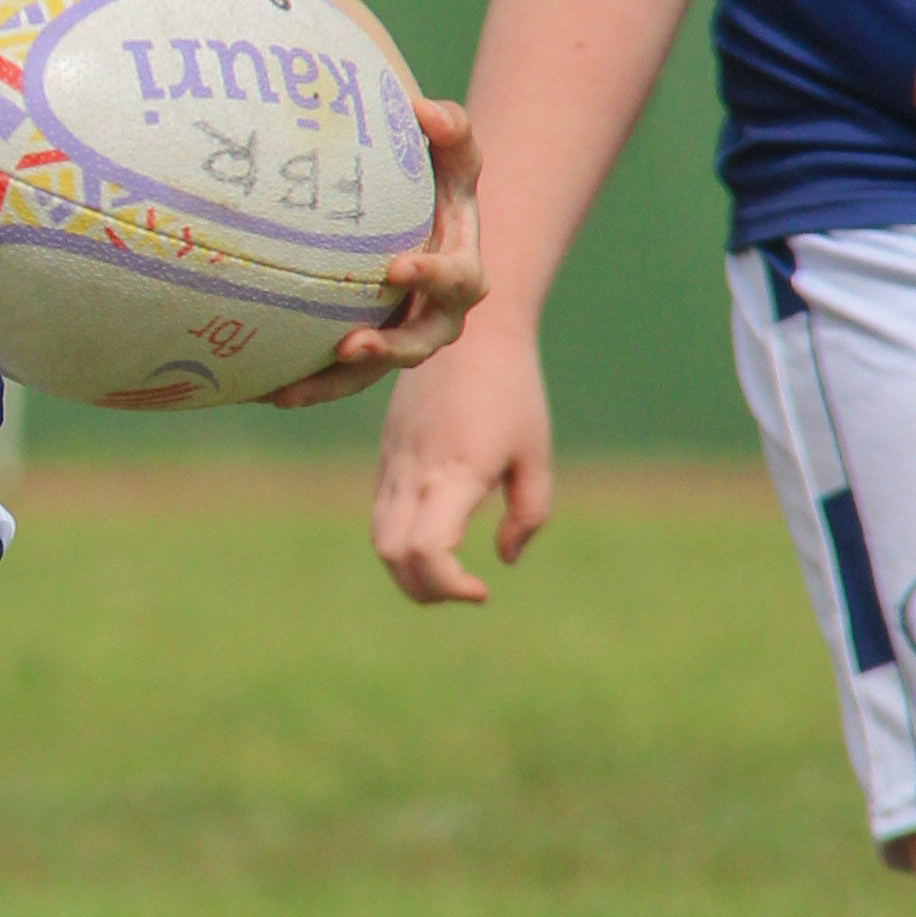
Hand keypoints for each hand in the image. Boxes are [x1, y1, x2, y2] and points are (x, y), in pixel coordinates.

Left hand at [266, 95, 482, 409]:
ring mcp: (399, 339)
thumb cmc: (435, 179)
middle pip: (419, 345)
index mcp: (461, 272)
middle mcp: (435, 316)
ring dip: (331, 384)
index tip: (395, 266)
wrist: (415, 220)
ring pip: (369, 373)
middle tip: (349, 345)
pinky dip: (302, 384)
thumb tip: (424, 110)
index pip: (455, 279)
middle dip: (388, 349)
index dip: (430, 276)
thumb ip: (450, 128)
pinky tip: (259, 390)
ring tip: (288, 394)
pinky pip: (334, 378)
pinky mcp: (364, 355)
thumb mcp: (451, 154)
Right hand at [371, 300, 552, 605]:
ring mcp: (394, 460)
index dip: (448, 586)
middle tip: (468, 589)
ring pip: (379, 537)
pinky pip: (382, 512)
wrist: (472, 326)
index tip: (482, 590)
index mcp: (455, 470)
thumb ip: (529, 512)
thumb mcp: (536, 453)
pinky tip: (438, 535)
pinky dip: (402, 541)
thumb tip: (505, 558)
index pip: (425, 550)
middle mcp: (414, 469)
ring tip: (451, 571)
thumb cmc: (514, 389)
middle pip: (392, 555)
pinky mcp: (388, 452)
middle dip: (425, 590)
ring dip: (409, 569)